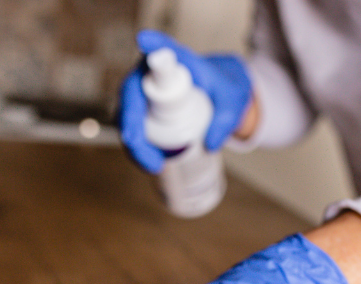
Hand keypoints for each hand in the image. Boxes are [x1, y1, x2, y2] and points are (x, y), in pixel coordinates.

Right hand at [119, 29, 252, 173]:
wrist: (220, 96)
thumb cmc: (225, 90)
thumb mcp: (233, 102)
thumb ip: (226, 120)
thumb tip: (211, 143)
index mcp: (179, 60)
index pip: (164, 50)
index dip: (154, 46)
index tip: (145, 40)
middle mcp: (153, 72)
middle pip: (132, 92)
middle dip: (132, 122)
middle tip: (142, 147)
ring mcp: (143, 93)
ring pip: (126, 116)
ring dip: (134, 143)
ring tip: (155, 165)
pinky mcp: (141, 111)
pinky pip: (132, 129)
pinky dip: (137, 148)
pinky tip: (151, 164)